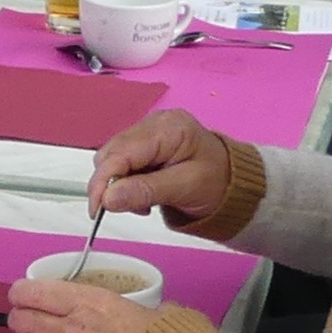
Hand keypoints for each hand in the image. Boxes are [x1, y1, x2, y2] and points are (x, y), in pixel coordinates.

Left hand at [4, 277, 156, 332]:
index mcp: (90, 303)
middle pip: (24, 320)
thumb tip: (116, 299)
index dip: (21, 291)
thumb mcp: (143, 305)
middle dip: (18, 314)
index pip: (35, 293)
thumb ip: (119, 301)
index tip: (20, 291)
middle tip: (21, 312)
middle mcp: (73, 331)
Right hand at [93, 107, 238, 227]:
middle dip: (112, 184)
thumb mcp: (184, 188)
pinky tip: (143, 192)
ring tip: (144, 202)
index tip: (97, 209)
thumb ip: (146, 191)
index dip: (103, 181)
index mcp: (167, 128)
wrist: (234, 182)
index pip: (120, 152)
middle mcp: (153, 123)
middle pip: (111, 153)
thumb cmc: (217, 182)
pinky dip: (125, 182)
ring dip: (119, 185)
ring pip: (111, 159)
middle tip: (133, 207)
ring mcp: (147, 132)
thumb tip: (108, 199)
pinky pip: (121, 162)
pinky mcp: (144, 144)